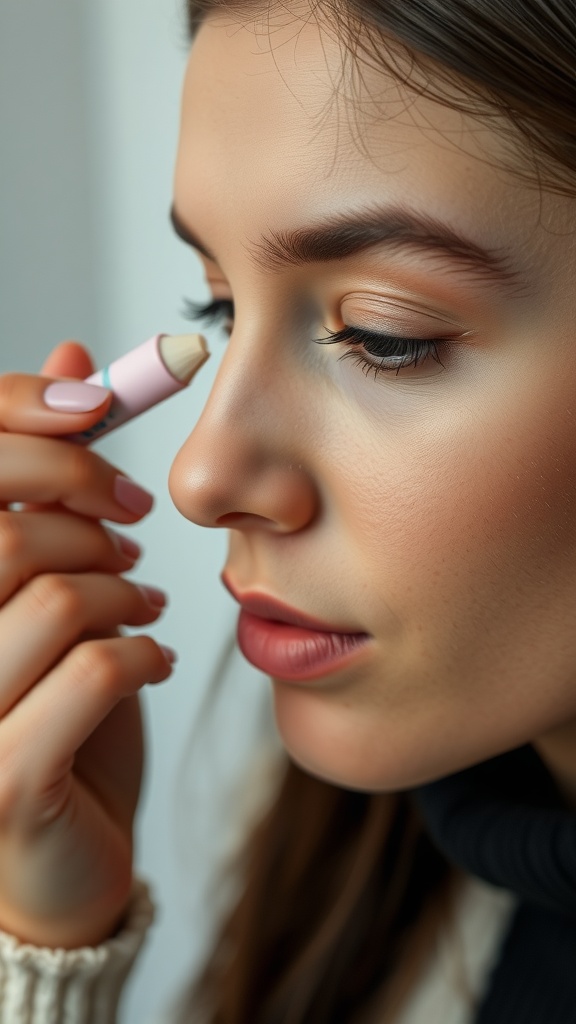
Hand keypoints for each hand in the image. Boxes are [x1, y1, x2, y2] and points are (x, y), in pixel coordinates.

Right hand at [0, 341, 173, 947]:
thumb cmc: (49, 711)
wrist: (58, 856)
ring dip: (121, 591)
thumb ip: (45, 477)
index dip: (24, 413)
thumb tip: (72, 358)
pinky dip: (141, 655)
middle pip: (6, 529)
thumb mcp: (45, 581)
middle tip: (131, 529)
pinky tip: (151, 661)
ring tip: (140, 605)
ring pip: (56, 596)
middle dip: (88, 509)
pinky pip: (93, 672)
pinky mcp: (1, 781)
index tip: (98, 409)